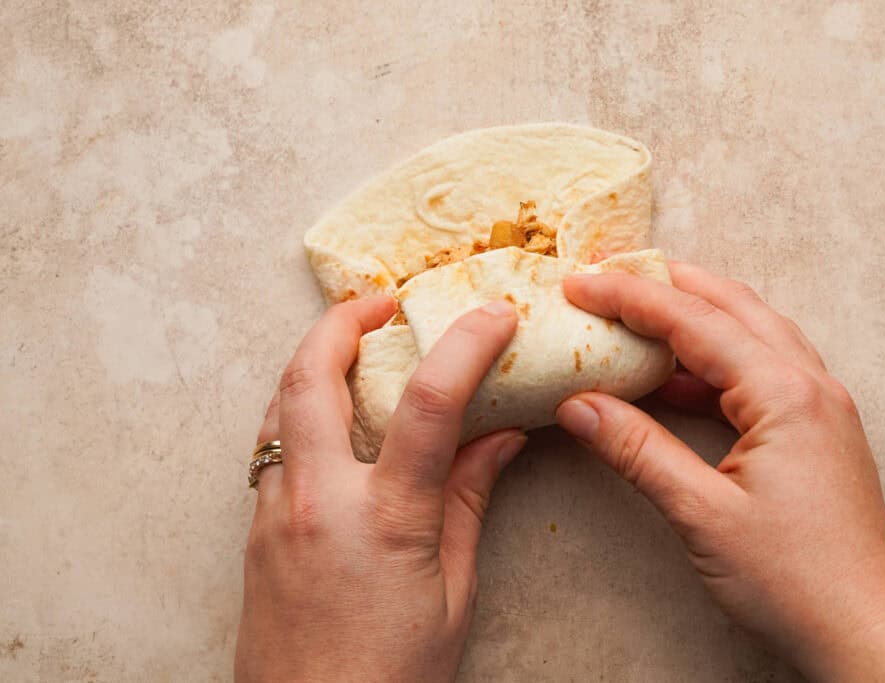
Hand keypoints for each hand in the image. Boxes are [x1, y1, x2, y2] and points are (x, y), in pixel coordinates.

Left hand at [236, 297, 524, 681]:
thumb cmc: (391, 676)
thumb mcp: (453, 593)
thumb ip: (469, 502)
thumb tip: (499, 439)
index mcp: (385, 518)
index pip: (428, 403)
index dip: (464, 345)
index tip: (492, 315)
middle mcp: (319, 500)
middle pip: (310, 374)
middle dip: (342, 320)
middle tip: (381, 302)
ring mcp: (276, 512)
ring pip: (277, 404)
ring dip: (312, 360)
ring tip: (352, 347)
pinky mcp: (255, 530)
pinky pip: (269, 445)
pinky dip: (297, 410)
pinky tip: (329, 419)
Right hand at [556, 263, 884, 682]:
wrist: (864, 632)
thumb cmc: (794, 581)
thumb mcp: (702, 513)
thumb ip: (638, 450)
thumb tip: (578, 405)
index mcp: (785, 395)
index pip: (694, 322)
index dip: (629, 298)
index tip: (580, 284)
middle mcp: (811, 385)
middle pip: (732, 306)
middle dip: (668, 284)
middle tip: (609, 276)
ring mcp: (820, 406)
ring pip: (751, 333)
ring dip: (695, 315)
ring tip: (638, 312)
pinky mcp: (816, 431)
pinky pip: (762, 371)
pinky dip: (714, 362)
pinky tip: (675, 382)